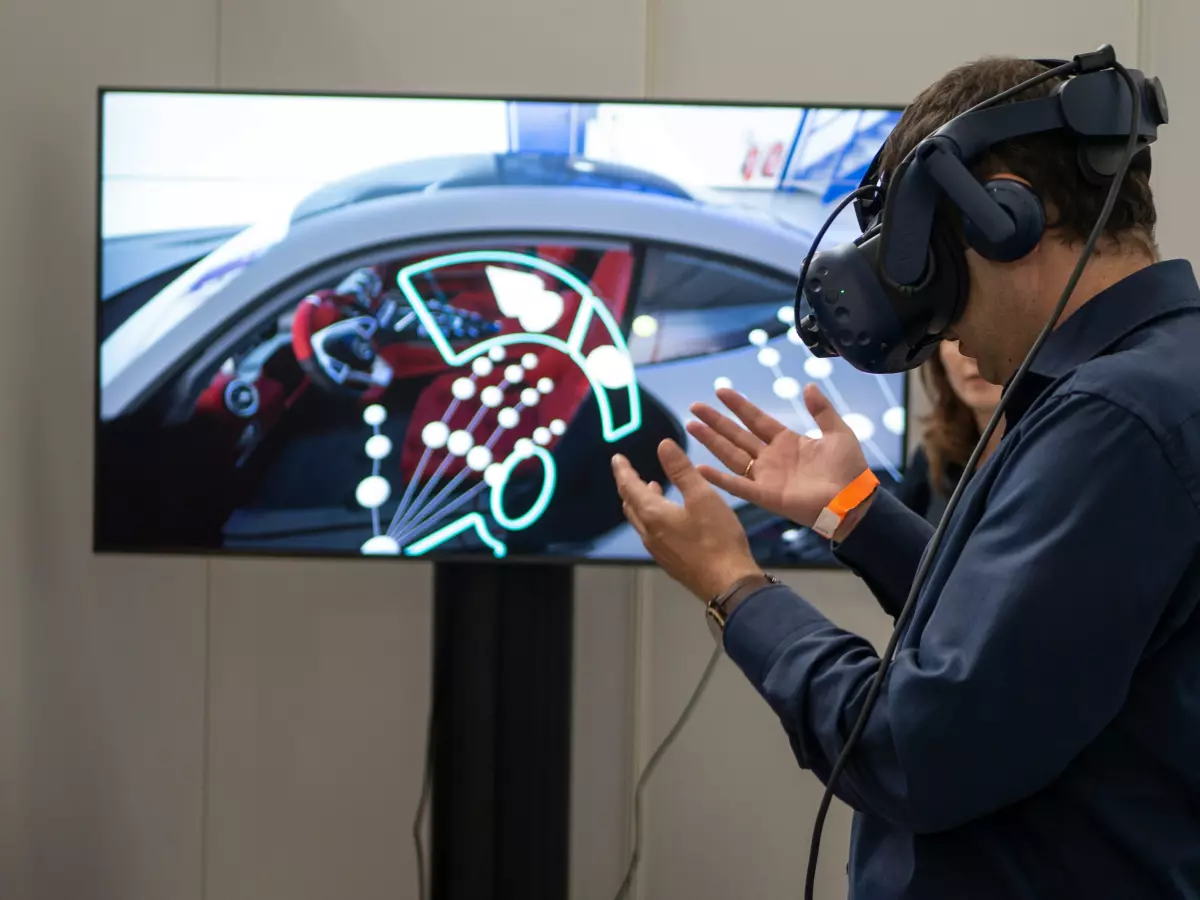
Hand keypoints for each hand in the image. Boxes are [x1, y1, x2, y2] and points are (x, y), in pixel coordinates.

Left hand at [612, 440, 762, 600]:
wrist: (727, 584)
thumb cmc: (716, 538)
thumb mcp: (702, 496)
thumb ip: (681, 470)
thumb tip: (663, 445)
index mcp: (653, 514)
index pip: (629, 487)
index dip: (623, 470)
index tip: (617, 459)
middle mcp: (649, 533)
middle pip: (631, 505)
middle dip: (629, 486)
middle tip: (629, 472)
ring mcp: (658, 550)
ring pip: (641, 521)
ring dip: (641, 502)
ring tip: (651, 487)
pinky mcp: (670, 561)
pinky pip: (651, 533)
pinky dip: (652, 517)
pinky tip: (668, 516)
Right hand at [686, 383, 871, 539]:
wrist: (853, 499)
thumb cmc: (848, 468)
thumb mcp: (838, 432)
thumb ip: (821, 410)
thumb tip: (808, 386)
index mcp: (787, 441)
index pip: (756, 419)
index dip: (738, 405)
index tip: (720, 391)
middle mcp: (771, 458)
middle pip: (736, 435)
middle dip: (715, 421)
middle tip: (694, 407)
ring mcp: (765, 477)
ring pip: (731, 455)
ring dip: (711, 442)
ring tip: (691, 427)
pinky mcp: (765, 496)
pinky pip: (737, 486)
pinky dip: (718, 479)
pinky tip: (700, 469)